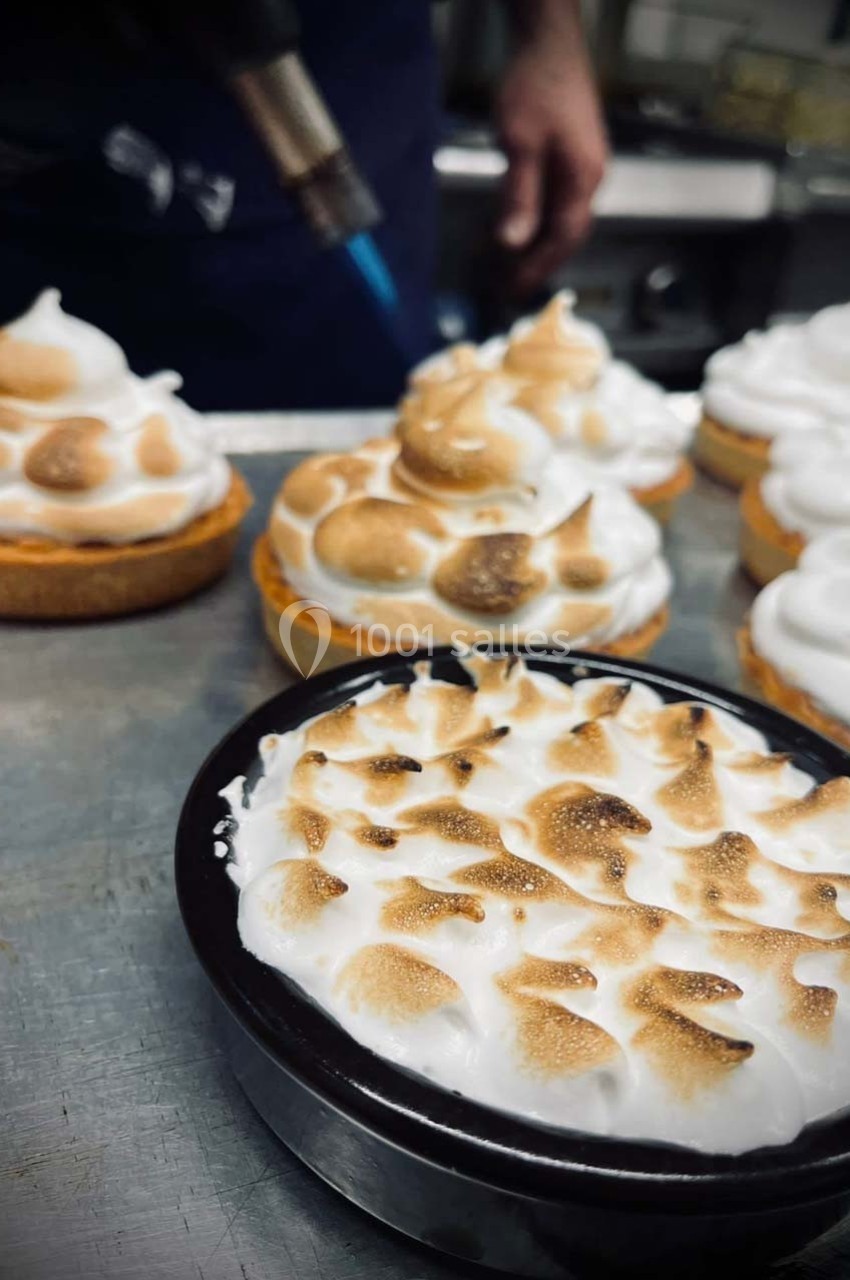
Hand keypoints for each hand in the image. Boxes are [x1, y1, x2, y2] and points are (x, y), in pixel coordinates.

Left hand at [496, 6, 607, 293]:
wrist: (549, 40)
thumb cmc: (535, 84)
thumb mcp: (520, 143)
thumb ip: (519, 195)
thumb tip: (513, 243)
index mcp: (582, 178)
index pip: (562, 238)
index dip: (538, 267)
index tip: (514, 289)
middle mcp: (590, 177)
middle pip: (567, 235)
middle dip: (538, 264)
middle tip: (508, 288)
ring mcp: (584, 167)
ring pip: (562, 221)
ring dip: (537, 246)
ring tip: (509, 268)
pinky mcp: (572, 157)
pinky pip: (557, 202)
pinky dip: (537, 223)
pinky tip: (519, 230)